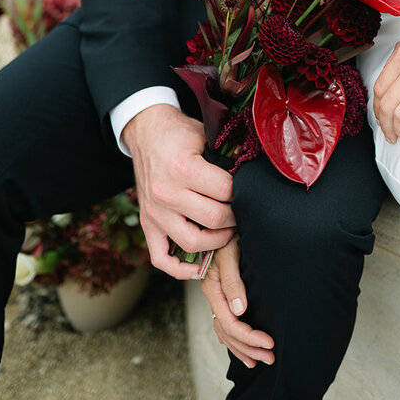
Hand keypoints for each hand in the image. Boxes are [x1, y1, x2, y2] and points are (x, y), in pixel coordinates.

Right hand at [123, 104, 235, 278]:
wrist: (145, 130)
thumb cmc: (179, 133)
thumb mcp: (205, 135)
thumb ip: (227, 155)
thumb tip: (254, 173)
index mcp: (183, 168)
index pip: (225, 191)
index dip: (242, 193)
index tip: (249, 192)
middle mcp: (166, 193)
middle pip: (213, 219)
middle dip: (234, 217)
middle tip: (243, 212)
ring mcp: (155, 212)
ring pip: (192, 243)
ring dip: (217, 241)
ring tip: (228, 230)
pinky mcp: (147, 223)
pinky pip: (161, 258)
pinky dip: (181, 269)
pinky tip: (199, 265)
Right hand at [201, 236, 274, 368]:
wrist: (229, 219)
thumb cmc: (232, 231)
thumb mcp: (231, 251)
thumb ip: (233, 280)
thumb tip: (239, 311)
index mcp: (213, 287)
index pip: (230, 323)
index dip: (250, 337)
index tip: (270, 343)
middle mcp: (213, 295)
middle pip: (228, 332)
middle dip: (250, 348)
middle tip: (272, 357)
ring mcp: (216, 296)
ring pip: (225, 333)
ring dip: (243, 349)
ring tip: (261, 360)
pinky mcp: (222, 294)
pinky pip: (224, 325)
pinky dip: (234, 341)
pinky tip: (243, 348)